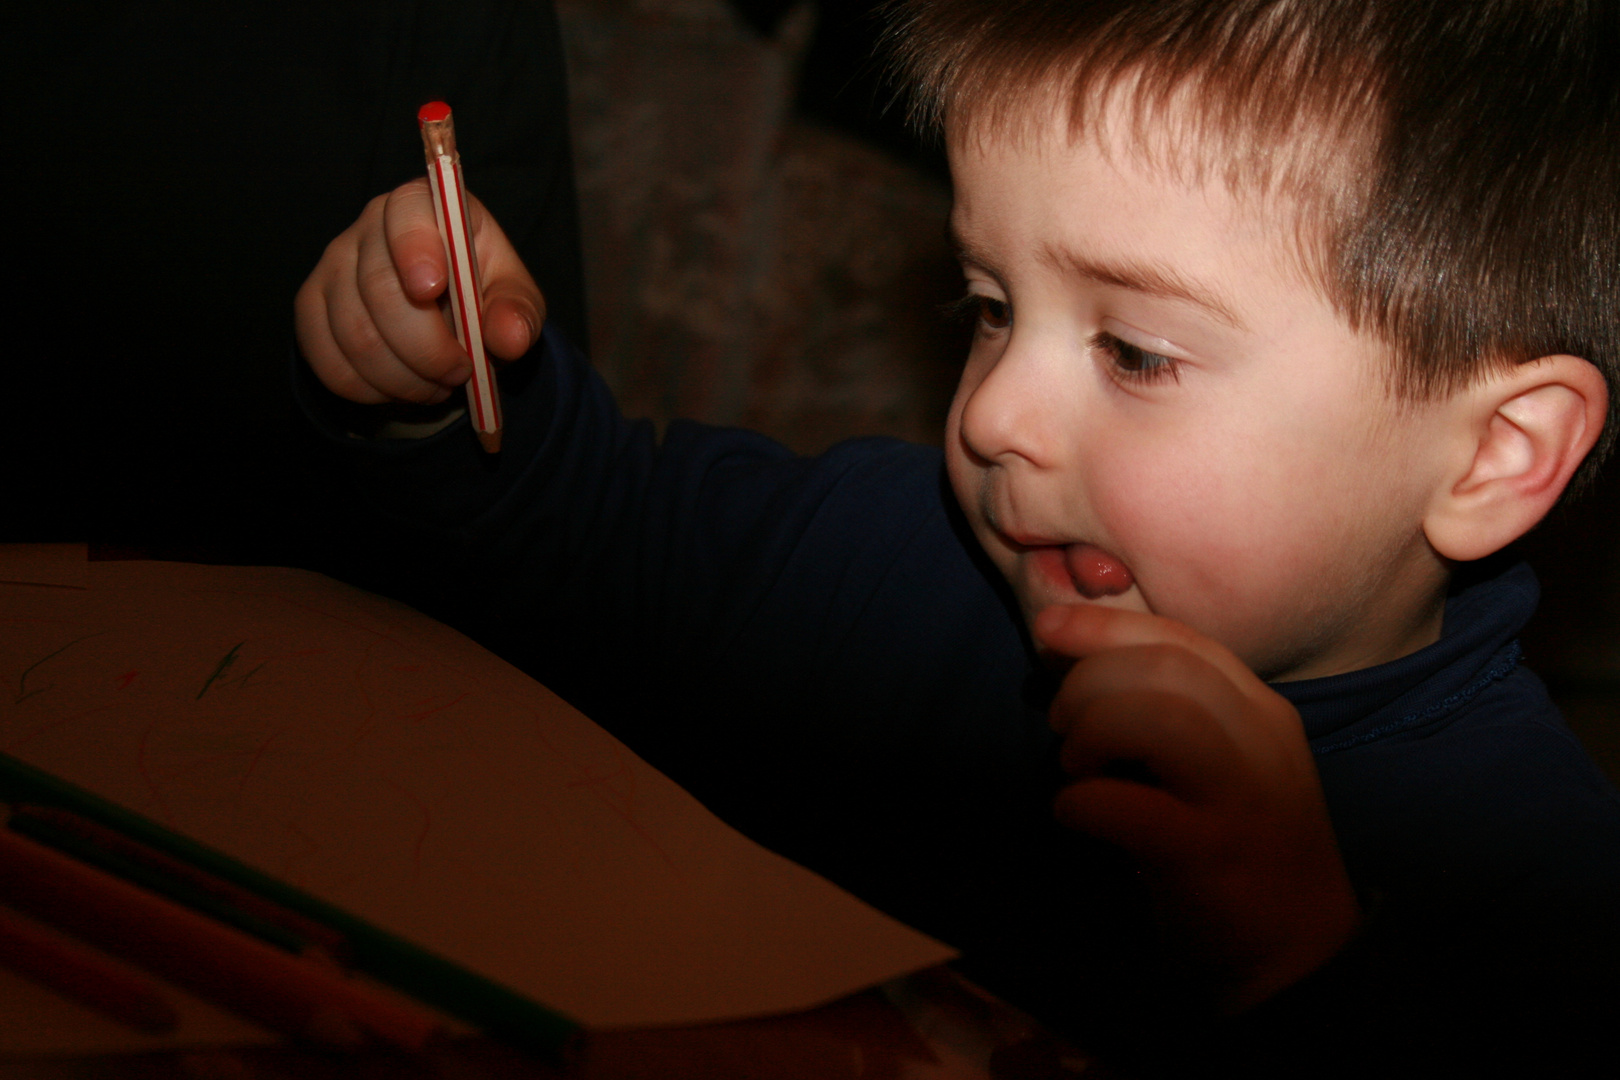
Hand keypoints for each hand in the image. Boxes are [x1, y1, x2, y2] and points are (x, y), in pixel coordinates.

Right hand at [294, 179, 544, 404]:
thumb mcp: (513, 297)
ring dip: (404, 379)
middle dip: (426, 349)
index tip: (432, 289)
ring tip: (438, 385)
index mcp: (423, 205)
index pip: (407, 213)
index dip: (415, 249)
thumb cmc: (481, 293)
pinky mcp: (311, 309)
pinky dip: (370, 390)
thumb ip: (517, 311)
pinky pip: (329, 363)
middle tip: (460, 372)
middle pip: (380, 290)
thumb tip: (509, 337)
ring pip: (356, 336)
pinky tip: (401, 388)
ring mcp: (332, 267)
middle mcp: (368, 226)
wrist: (446, 317)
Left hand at [1036, 603, 1359, 1013]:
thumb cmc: (1238, 845)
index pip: (1180, 639)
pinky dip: (1085, 802)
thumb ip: (1169, 709)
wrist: (1298, 953)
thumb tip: (1072, 665)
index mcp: (1258, 709)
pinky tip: (1074, 813)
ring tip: (1075, 766)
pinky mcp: (1213, 854)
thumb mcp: (1221, 760)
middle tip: (1060, 722)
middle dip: (1090, 679)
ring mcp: (1241, 796)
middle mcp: (1259, 740)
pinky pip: (1135, 808)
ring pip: (1161, 718)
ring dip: (1095, 730)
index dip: (1105, 627)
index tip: (1049, 629)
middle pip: (1166, 665)